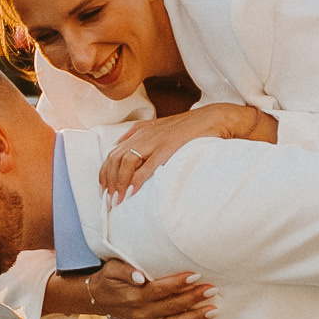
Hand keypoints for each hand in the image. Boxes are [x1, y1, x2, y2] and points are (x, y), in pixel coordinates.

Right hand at [78, 257, 216, 318]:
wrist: (98, 299)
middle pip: (172, 306)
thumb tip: (140, 276)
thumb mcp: (112, 269)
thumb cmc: (109, 279)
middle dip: (194, 298)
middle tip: (212, 289)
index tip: (195, 275)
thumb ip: (125, 271)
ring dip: (195, 317)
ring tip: (213, 310)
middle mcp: (143, 312)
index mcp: (135, 296)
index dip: (178, 283)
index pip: (160, 289)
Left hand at [98, 102, 275, 202]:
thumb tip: (121, 145)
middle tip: (109, 200)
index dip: (105, 173)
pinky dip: (136, 180)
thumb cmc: (189, 128)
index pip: (112, 153)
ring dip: (119, 183)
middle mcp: (143, 135)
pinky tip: (132, 192)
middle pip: (114, 159)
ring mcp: (155, 140)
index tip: (104, 190)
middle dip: (108, 181)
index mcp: (140, 132)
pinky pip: (147, 165)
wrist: (213, 118)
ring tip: (118, 200)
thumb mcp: (160, 128)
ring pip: (125, 162)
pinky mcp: (168, 147)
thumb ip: (140, 135)